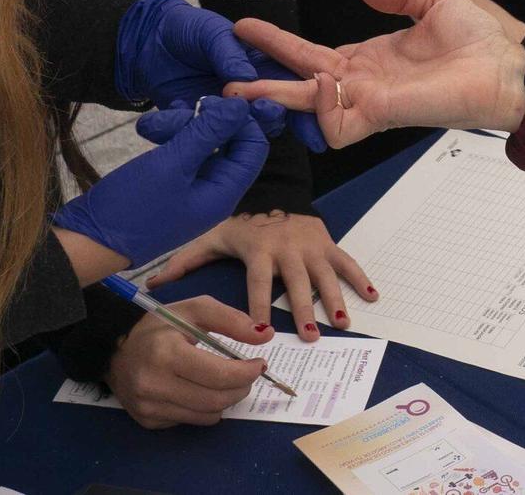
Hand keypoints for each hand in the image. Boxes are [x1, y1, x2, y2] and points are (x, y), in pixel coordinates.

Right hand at [51, 95, 270, 274]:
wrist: (89, 239)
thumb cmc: (133, 206)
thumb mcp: (173, 163)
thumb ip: (208, 133)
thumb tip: (242, 107)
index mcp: (224, 192)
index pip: (254, 148)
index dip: (242, 120)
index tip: (217, 99)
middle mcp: (214, 191)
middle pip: (227, 142)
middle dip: (205, 120)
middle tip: (179, 109)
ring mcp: (192, 188)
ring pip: (201, 143)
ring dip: (181, 127)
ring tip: (151, 125)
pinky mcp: (171, 183)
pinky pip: (182, 152)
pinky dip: (170, 137)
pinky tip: (151, 129)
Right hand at [105, 295, 271, 428]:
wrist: (114, 348)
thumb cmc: (159, 325)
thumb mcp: (194, 309)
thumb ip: (231, 320)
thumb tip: (266, 335)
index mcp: (166, 353)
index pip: (218, 375)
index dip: (247, 372)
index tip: (260, 363)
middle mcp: (154, 384)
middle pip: (216, 400)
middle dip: (241, 388)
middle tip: (247, 374)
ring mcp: (149, 407)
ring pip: (207, 416)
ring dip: (226, 399)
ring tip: (225, 381)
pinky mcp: (148, 421)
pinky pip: (190, 421)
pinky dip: (204, 408)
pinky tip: (198, 389)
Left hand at [115, 0, 325, 148]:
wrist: (146, 41)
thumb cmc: (186, 28)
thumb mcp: (209, 31)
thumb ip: (228, 52)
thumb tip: (248, 76)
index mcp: (261, 69)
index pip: (290, 89)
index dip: (306, 110)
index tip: (315, 130)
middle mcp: (247, 95)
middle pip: (269, 115)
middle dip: (272, 119)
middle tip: (267, 114)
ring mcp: (222, 113)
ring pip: (237, 131)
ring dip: (234, 128)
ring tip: (227, 119)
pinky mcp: (194, 124)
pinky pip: (196, 134)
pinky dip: (186, 129)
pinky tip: (177, 117)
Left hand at [147, 211, 378, 341]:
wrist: (274, 188)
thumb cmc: (242, 221)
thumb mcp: (212, 235)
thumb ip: (185, 259)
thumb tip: (152, 281)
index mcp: (259, 251)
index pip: (258, 283)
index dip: (258, 306)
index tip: (260, 330)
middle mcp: (287, 249)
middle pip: (295, 284)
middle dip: (302, 310)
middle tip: (310, 336)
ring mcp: (310, 246)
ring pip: (324, 275)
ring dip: (334, 299)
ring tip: (342, 322)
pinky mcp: (327, 242)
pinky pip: (346, 261)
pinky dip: (360, 278)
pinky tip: (372, 296)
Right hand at [224, 0, 524, 147]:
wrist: (507, 66)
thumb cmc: (477, 39)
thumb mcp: (430, 1)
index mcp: (367, 59)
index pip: (310, 55)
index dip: (277, 44)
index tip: (243, 28)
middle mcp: (361, 83)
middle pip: (298, 83)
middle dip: (261, 79)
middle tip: (225, 74)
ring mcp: (369, 101)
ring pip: (309, 108)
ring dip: (277, 98)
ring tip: (243, 86)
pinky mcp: (383, 114)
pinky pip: (339, 125)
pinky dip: (322, 108)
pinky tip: (320, 82)